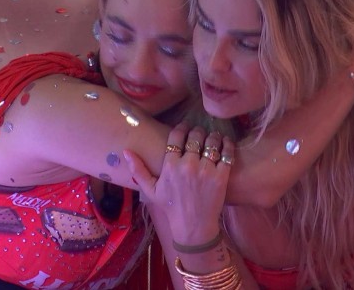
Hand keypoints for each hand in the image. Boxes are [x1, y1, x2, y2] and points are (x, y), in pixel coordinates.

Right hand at [124, 123, 235, 244]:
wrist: (193, 226)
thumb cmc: (171, 207)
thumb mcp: (150, 190)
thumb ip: (138, 170)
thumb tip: (126, 151)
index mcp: (170, 166)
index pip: (177, 136)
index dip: (182, 128)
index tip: (185, 128)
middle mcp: (188, 165)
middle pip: (195, 136)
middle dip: (198, 131)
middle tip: (199, 133)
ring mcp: (206, 170)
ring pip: (211, 142)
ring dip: (213, 136)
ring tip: (213, 137)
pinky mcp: (221, 176)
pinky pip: (226, 154)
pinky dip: (227, 144)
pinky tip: (225, 143)